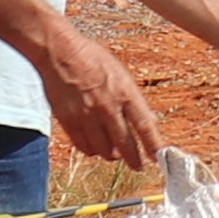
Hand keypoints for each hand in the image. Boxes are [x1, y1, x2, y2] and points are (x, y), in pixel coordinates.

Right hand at [25, 16, 167, 170]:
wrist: (59, 51)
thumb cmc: (91, 59)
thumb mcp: (120, 74)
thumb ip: (131, 99)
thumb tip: (146, 122)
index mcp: (125, 92)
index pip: (145, 126)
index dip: (154, 146)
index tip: (159, 159)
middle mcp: (108, 107)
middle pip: (125, 145)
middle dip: (134, 160)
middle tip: (137, 166)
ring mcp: (87, 116)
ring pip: (104, 150)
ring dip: (111, 154)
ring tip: (113, 152)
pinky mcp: (69, 121)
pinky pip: (84, 147)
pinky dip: (92, 150)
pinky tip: (94, 145)